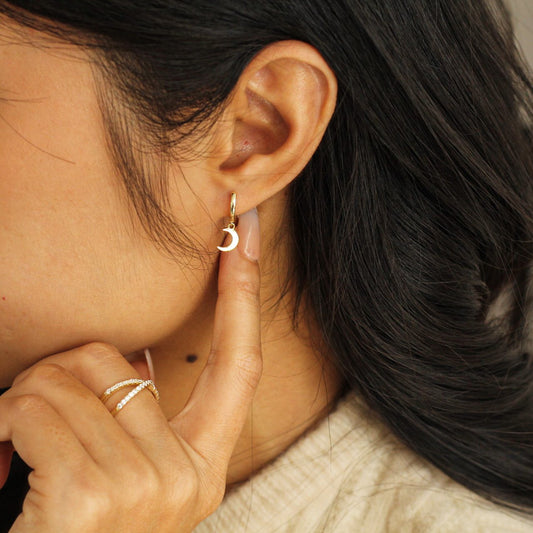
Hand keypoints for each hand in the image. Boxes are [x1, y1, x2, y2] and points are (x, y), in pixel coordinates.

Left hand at [0, 208, 261, 531]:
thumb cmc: (80, 530)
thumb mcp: (130, 476)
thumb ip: (143, 414)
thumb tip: (136, 358)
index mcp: (204, 466)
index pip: (240, 363)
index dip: (243, 295)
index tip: (247, 235)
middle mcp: (188, 476)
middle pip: (122, 360)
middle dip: (64, 369)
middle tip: (33, 413)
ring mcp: (145, 486)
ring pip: (73, 376)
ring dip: (27, 399)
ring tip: (19, 444)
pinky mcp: (93, 496)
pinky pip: (36, 407)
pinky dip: (4, 419)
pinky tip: (5, 460)